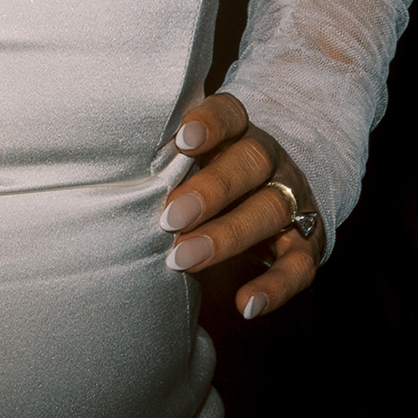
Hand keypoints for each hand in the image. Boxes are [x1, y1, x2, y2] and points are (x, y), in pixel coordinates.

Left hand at [161, 92, 320, 320]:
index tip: (182, 139)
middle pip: (251, 162)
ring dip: (227, 235)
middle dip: (210, 189)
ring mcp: (292, 200)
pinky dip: (275, 287)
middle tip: (169, 217)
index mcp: (238, 134)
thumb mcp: (190, 167)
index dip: (211, 123)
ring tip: (184, 258)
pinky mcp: (308, 243)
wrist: (271, 200)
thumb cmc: (206, 184)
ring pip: (272, 208)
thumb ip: (163, 172)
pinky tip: (245, 304)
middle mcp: (270, 161)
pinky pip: (300, 264)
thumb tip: (110, 193)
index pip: (231, 113)